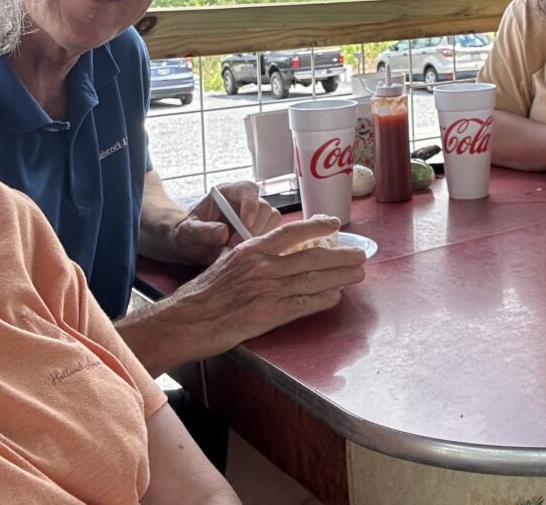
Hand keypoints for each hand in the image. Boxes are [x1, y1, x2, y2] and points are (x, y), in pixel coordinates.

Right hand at [168, 216, 367, 355]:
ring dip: (340, 277)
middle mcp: (262, 267)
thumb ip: (250, 256)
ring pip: (312, 280)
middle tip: (360, 255)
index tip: (335, 225)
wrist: (185, 320)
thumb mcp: (225, 262)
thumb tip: (271, 253)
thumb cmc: (201, 293)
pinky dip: (322, 300)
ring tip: (358, 274)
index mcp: (251, 250)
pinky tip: (336, 297)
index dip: (317, 227)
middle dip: (340, 256)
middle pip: (311, 257)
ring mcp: (267, 291)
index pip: (291, 232)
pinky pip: (302, 304)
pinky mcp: (268, 315)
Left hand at [173, 181, 281, 265]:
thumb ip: (201, 231)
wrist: (190, 247)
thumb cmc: (187, 235)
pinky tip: (246, 253)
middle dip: (254, 228)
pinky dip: (263, 245)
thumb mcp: (187, 233)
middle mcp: (244, 202)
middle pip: (264, 207)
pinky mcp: (260, 232)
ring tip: (239, 250)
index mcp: (227, 192)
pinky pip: (272, 236)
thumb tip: (222, 233)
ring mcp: (255, 218)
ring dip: (260, 237)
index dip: (250, 204)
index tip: (245, 224)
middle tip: (236, 245)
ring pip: (272, 221)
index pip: (247, 189)